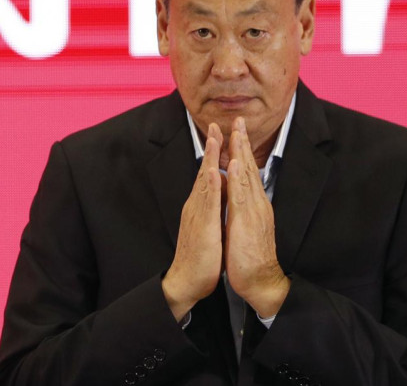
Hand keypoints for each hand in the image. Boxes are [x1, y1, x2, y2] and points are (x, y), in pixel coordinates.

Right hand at [162, 123, 224, 321]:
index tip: (219, 134)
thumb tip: (218, 194)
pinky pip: (207, 202)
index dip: (213, 155)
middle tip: (214, 125)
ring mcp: (197, 214)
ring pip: (204, 181)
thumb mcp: (207, 228)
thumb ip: (211, 208)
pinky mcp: (201, 226)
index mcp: (201, 207)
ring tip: (213, 138)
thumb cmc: (199, 258)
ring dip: (209, 159)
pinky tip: (212, 171)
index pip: (208, 175)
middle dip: (210, 148)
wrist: (186, 281)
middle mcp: (197, 206)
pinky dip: (209, 185)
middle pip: (204, 171)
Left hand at [225, 117, 289, 317]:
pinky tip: (236, 161)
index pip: (247, 173)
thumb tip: (235, 197)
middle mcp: (256, 203)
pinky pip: (241, 194)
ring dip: (242, 152)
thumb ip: (241, 210)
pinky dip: (239, 176)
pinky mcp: (247, 221)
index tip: (236, 132)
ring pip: (246, 175)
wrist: (260, 281)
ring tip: (237, 130)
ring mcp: (253, 210)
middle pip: (249, 167)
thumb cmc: (250, 257)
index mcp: (253, 205)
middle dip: (243, 143)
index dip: (241, 152)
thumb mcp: (244, 227)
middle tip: (239, 120)